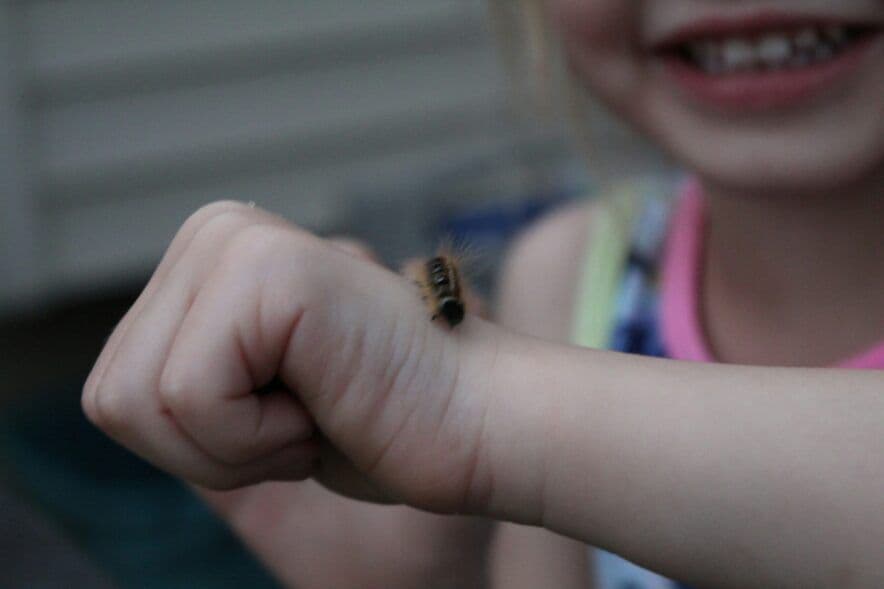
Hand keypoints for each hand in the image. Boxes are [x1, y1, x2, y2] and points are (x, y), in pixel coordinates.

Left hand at [82, 201, 498, 512]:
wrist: (477, 426)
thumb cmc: (378, 423)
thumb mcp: (250, 400)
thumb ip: (183, 375)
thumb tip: (113, 389)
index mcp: (205, 257)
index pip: (114, 391)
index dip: (200, 445)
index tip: (289, 419)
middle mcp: (215, 230)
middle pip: (113, 398)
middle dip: (211, 449)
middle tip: (305, 417)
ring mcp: (240, 240)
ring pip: (139, 402)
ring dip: (235, 447)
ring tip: (316, 405)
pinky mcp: (269, 268)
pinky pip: (191, 397)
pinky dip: (258, 438)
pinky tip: (326, 400)